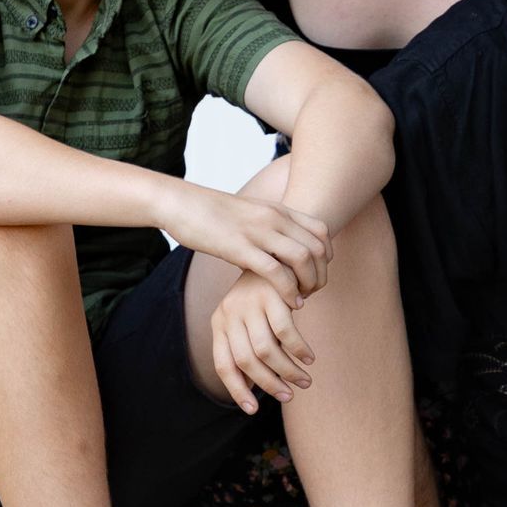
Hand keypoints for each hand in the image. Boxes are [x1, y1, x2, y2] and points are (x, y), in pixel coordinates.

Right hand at [163, 184, 330, 297]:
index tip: (317, 273)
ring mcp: (258, 232)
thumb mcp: (249, 214)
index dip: (326, 256)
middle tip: (313, 292)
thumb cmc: (211, 213)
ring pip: (303, 259)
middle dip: (322, 274)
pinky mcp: (240, 249)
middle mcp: (273, 218)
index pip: (321, 231)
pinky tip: (291, 303)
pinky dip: (289, 290)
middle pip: (317, 248)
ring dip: (310, 283)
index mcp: (278, 210)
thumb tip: (278, 248)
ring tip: (303, 299)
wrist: (180, 203)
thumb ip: (269, 227)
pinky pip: (276, 272)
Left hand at [210, 270, 314, 412]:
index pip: (224, 365)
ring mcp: (249, 303)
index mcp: (219, 323)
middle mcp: (229, 313)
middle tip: (289, 396)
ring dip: (288, 371)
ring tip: (305, 380)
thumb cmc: (264, 296)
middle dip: (270, 384)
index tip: (253, 410)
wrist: (277, 253)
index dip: (237, 390)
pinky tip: (309, 357)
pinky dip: (299, 349)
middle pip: (247, 361)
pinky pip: (286, 332)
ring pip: (267, 350)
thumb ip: (248, 349)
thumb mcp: (249, 321)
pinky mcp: (272, 294)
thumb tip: (251, 390)